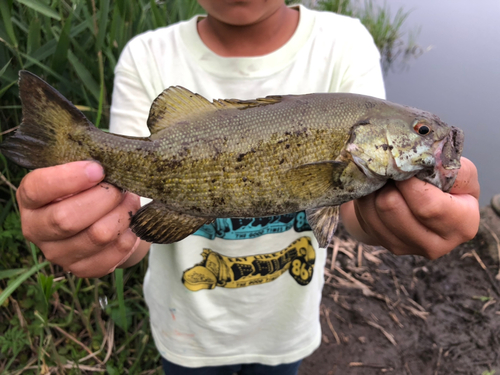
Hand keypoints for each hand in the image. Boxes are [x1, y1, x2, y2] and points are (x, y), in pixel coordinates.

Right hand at [17, 161, 147, 276]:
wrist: (99, 217)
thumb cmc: (88, 187)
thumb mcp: (81, 171)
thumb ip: (87, 167)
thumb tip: (111, 165)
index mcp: (30, 199)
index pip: (38, 189)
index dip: (70, 178)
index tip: (98, 169)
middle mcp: (36, 229)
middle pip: (67, 219)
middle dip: (103, 198)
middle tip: (120, 187)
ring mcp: (58, 254)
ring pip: (97, 236)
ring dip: (122, 215)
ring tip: (129, 202)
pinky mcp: (82, 269)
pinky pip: (113, 254)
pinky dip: (128, 236)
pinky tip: (129, 224)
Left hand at [341, 157, 479, 258]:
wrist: (422, 203)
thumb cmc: (446, 185)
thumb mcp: (460, 172)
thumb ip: (449, 166)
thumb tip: (425, 162)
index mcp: (462, 226)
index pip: (427, 206)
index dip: (409, 182)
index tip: (404, 165)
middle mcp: (436, 245)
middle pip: (392, 206)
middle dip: (389, 181)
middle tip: (393, 167)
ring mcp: (406, 247)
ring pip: (375, 208)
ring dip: (376, 187)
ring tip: (388, 177)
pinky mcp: (384, 243)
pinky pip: (364, 213)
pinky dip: (368, 196)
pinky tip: (378, 189)